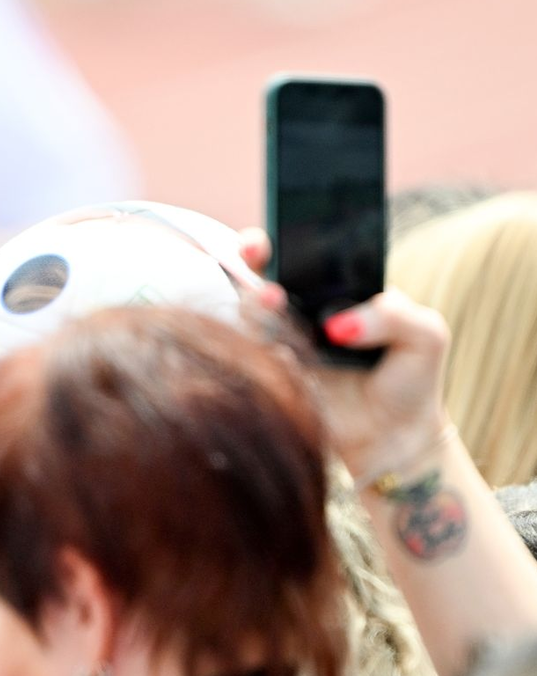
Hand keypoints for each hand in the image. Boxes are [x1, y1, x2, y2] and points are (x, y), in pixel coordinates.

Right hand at [238, 228, 450, 479]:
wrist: (393, 436)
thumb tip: (339, 324)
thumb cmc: (410, 378)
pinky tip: (288, 356)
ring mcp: (283, 342)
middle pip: (261, 274)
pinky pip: (253, 356)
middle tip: (258, 264)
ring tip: (274, 303)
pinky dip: (264, 350)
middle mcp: (303, 311)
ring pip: (250, 314)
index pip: (302, 252)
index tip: (270, 238)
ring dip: (256, 306)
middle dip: (251, 262)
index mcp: (337, 289)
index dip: (278, 240)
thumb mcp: (425, 336)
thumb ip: (392, 316)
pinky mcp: (272, 376)